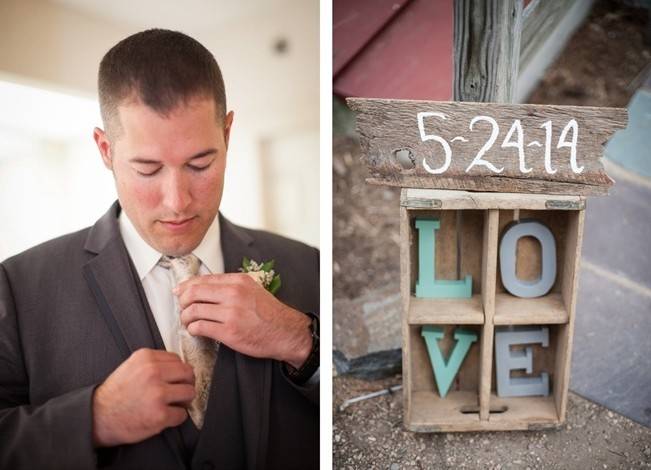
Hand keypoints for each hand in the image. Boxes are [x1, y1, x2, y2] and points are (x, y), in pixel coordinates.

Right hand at [92, 348, 194, 446]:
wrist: (97, 418)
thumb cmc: (115, 394)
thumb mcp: (131, 366)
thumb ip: (154, 363)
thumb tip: (179, 366)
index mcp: (146, 358)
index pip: (178, 360)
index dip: (178, 372)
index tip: (175, 380)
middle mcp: (153, 373)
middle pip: (188, 374)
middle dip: (186, 383)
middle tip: (179, 392)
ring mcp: (158, 394)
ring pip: (189, 392)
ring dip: (183, 401)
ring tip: (172, 404)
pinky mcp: (160, 415)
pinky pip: (182, 414)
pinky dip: (176, 417)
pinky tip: (165, 417)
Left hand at [175, 273, 311, 368]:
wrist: (285, 332)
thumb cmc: (268, 313)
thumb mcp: (252, 290)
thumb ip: (230, 286)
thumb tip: (202, 287)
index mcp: (238, 281)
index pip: (203, 279)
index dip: (186, 286)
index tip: (179, 292)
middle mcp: (234, 294)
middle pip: (194, 293)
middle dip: (183, 301)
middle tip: (183, 308)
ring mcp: (231, 313)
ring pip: (193, 310)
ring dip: (186, 317)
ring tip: (188, 321)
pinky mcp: (229, 332)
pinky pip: (200, 327)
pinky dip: (193, 329)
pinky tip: (196, 330)